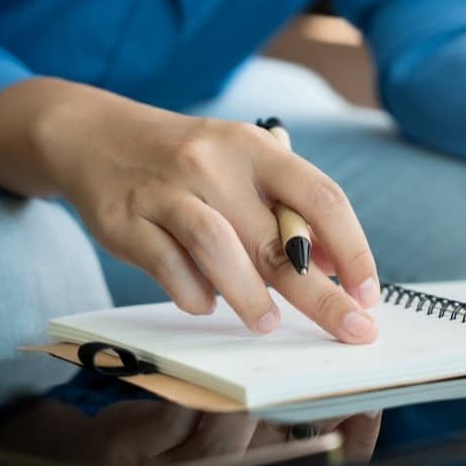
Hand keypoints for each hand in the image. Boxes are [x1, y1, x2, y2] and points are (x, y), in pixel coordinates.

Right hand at [0, 79, 379, 341]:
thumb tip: (335, 267)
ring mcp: (168, 191)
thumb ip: (287, 211)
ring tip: (269, 324)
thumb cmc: (190, 163)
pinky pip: (169, 267)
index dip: (353, 249)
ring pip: (221, 250)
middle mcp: (215, 164)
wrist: (96, 137)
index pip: (322, 197)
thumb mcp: (245, 167)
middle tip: (350, 328)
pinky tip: (207, 303)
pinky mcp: (127, 219)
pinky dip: (194, 294)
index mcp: (257, 148)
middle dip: (320, 294)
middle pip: (278, 238)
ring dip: (251, 297)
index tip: (368, 292)